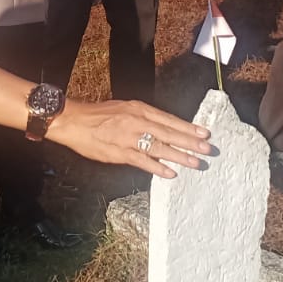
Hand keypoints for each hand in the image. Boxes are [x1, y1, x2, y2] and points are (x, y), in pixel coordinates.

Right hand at [48, 99, 210, 177]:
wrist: (75, 121)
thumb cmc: (99, 115)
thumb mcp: (125, 108)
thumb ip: (144, 117)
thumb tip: (164, 128)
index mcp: (139, 109)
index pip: (169, 119)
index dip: (187, 127)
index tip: (204, 133)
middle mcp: (137, 121)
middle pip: (169, 133)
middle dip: (190, 142)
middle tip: (207, 149)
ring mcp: (129, 138)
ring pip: (160, 148)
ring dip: (179, 156)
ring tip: (196, 163)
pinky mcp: (120, 152)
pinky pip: (143, 161)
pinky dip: (157, 168)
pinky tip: (170, 173)